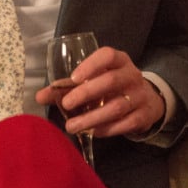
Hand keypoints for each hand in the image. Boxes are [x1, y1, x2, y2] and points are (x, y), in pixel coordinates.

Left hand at [35, 46, 164, 137]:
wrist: (148, 101)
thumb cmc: (114, 87)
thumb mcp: (96, 81)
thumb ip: (68, 87)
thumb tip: (39, 96)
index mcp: (119, 61)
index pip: (108, 55)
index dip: (91, 65)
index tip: (73, 78)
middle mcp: (132, 75)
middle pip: (111, 81)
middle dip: (86, 93)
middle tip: (67, 104)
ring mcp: (140, 96)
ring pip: (117, 106)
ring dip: (92, 117)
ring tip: (71, 126)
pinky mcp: (143, 116)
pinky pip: (125, 124)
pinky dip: (107, 129)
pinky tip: (92, 132)